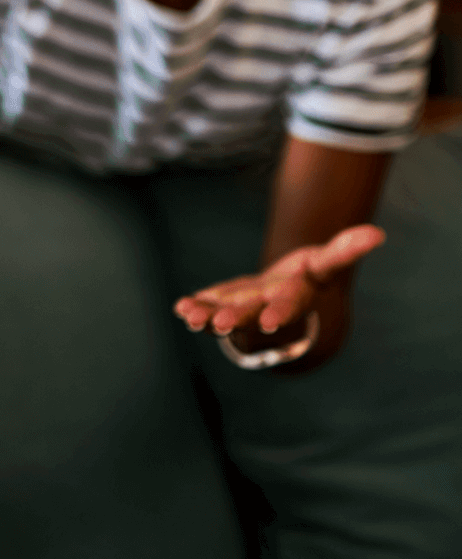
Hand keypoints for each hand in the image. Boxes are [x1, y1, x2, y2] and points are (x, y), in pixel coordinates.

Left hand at [173, 224, 384, 363]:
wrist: (284, 294)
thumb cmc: (308, 276)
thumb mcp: (326, 262)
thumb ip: (347, 249)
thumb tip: (377, 234)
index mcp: (295, 295)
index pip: (290, 304)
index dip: (281, 312)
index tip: (269, 322)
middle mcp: (267, 307)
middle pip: (252, 314)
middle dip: (237, 319)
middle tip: (221, 325)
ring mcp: (244, 307)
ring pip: (225, 314)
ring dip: (207, 316)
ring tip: (189, 317)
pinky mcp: (224, 303)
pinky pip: (208, 305)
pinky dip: (195, 307)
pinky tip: (180, 308)